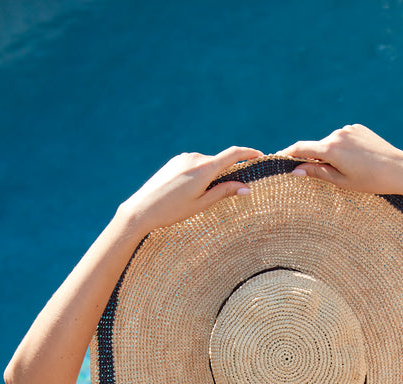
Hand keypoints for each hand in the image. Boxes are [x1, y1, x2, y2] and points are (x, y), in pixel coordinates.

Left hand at [118, 147, 262, 231]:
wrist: (142, 208)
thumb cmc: (173, 211)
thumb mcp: (201, 204)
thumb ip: (224, 193)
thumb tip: (246, 188)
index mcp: (204, 169)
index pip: (233, 155)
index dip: (249, 153)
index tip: (260, 156)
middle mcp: (195, 158)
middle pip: (219, 162)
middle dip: (227, 174)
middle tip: (229, 194)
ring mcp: (183, 158)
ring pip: (206, 165)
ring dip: (211, 177)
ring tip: (198, 199)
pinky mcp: (175, 161)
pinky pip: (194, 165)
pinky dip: (199, 175)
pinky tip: (187, 192)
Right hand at [279, 124, 402, 195]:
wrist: (399, 169)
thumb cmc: (370, 181)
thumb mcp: (341, 181)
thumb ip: (317, 173)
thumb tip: (295, 171)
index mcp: (331, 149)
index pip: (301, 148)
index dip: (287, 154)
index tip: (277, 159)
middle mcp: (337, 134)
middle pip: (317, 146)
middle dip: (314, 159)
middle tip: (321, 176)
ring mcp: (348, 129)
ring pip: (331, 143)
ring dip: (331, 154)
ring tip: (348, 170)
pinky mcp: (358, 128)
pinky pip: (344, 138)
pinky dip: (343, 148)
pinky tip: (357, 160)